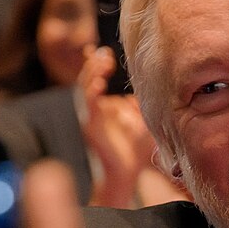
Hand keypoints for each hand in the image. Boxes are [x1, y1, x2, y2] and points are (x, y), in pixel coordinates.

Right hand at [80, 47, 157, 207]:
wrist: (125, 176)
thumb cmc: (132, 151)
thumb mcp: (142, 121)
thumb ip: (140, 105)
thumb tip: (144, 90)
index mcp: (102, 107)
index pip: (95, 79)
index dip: (96, 63)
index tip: (106, 51)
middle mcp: (93, 111)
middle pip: (87, 79)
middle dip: (94, 64)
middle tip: (105, 54)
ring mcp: (90, 119)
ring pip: (84, 89)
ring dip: (92, 73)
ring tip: (102, 62)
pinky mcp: (91, 129)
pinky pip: (88, 108)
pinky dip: (92, 94)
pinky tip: (99, 84)